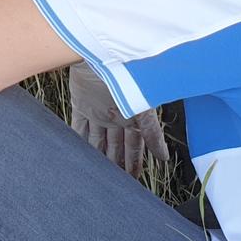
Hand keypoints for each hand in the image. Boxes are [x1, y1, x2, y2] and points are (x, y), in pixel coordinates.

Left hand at [68, 61, 168, 177]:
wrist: (101, 56)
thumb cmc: (127, 78)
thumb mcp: (143, 110)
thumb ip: (153, 134)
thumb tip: (164, 158)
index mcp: (133, 116)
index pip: (134, 145)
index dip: (135, 163)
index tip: (134, 181)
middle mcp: (116, 115)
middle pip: (116, 145)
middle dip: (117, 164)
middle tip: (115, 184)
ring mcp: (97, 110)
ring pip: (97, 139)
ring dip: (97, 156)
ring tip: (96, 175)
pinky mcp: (81, 103)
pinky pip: (78, 126)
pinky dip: (78, 139)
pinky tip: (76, 154)